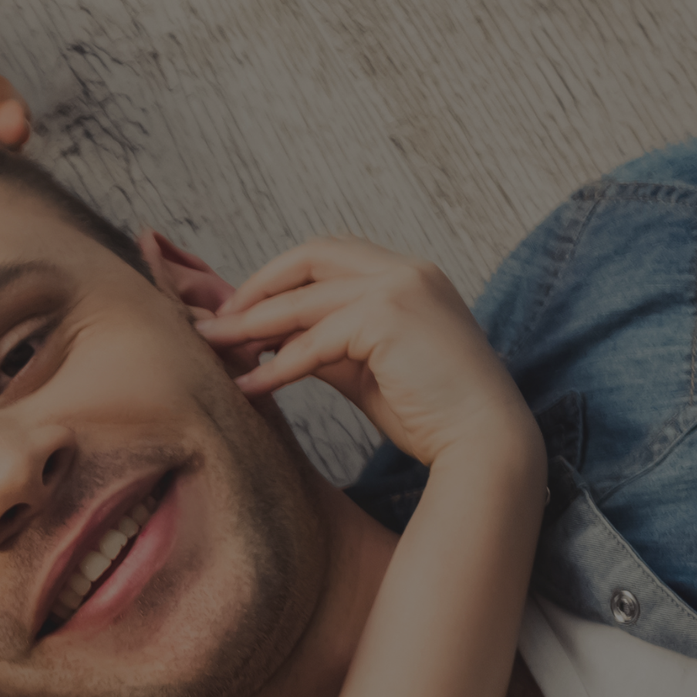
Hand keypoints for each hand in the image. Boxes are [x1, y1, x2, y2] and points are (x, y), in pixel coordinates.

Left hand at [195, 237, 539, 470]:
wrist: (482, 441)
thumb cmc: (430, 413)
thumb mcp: (367, 369)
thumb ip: (327, 347)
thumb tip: (272, 344)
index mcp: (409, 275)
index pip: (329, 255)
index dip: (279, 278)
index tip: (240, 310)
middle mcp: (407, 270)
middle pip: (311, 256)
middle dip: (257, 287)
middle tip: (215, 322)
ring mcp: (400, 288)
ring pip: (304, 300)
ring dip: (251, 325)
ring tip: (214, 349)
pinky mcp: (388, 318)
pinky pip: (312, 341)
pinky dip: (275, 365)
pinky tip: (249, 386)